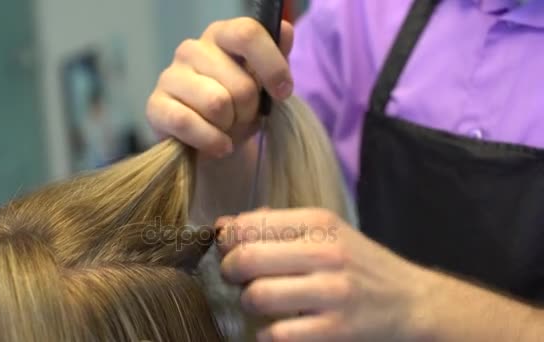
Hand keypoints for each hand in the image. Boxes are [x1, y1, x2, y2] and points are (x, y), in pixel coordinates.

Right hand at [146, 17, 294, 157]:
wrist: (215, 145)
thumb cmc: (240, 108)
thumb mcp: (265, 85)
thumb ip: (277, 58)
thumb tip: (285, 31)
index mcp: (221, 35)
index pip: (247, 34)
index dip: (272, 66)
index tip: (283, 93)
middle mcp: (192, 49)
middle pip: (240, 83)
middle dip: (250, 111)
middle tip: (243, 118)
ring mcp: (170, 76)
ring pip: (216, 104)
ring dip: (230, 127)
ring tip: (227, 129)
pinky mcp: (155, 106)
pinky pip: (187, 123)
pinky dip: (211, 141)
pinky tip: (218, 146)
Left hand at [216, 208, 433, 341]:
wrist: (410, 300)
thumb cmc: (358, 263)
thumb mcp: (325, 231)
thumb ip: (275, 225)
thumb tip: (223, 226)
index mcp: (319, 222)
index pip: (249, 224)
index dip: (227, 240)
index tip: (230, 249)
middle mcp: (325, 253)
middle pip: (246, 259)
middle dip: (229, 271)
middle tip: (237, 278)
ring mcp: (331, 293)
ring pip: (257, 296)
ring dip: (248, 302)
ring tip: (259, 301)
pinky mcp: (336, 330)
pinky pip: (277, 334)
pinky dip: (266, 334)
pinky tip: (275, 328)